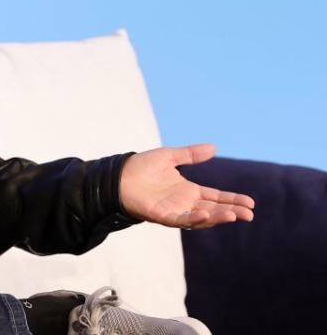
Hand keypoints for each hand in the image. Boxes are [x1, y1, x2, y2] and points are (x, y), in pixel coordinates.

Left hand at [120, 143, 254, 228]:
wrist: (118, 175)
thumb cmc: (141, 167)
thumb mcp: (169, 156)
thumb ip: (190, 154)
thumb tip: (213, 147)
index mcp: (188, 190)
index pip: (216, 197)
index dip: (232, 200)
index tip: (250, 203)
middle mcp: (184, 203)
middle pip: (213, 209)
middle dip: (231, 212)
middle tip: (249, 214)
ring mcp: (174, 210)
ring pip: (201, 217)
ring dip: (217, 217)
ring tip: (234, 215)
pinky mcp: (162, 216)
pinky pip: (181, 219)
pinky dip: (194, 218)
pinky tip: (206, 214)